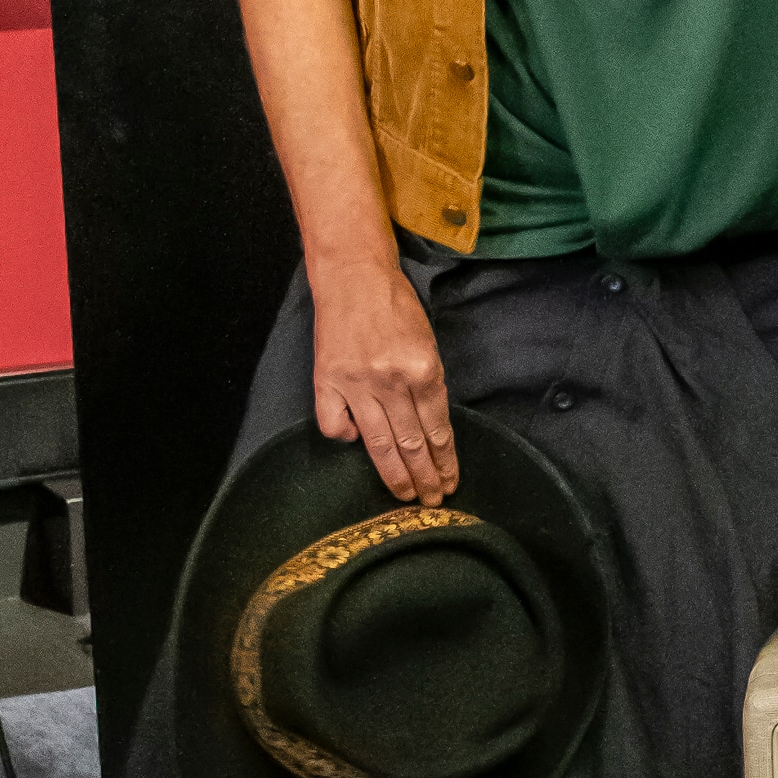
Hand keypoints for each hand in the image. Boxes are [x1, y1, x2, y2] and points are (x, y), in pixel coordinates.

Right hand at [311, 254, 456, 503]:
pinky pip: (334, 424)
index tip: (450, 483)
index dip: (445, 460)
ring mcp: (356, 383)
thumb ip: (429, 385)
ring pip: (378, 443)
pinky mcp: (326, 380)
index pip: (438, 429)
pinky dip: (346, 438)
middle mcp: (391, 381)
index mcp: (423, 370)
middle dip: (425, 476)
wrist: (353, 276)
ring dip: (395, 474)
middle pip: (411, 443)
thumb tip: (428, 428)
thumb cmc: (396, 307)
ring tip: (406, 495)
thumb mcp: (428, 343)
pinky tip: (357, 443)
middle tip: (433, 501)